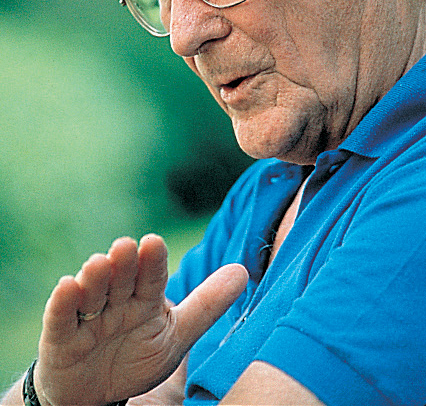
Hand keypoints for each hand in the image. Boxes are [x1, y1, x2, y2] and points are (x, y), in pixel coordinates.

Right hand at [34, 234, 247, 405]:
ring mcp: (87, 316)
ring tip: (99, 264)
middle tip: (126, 247)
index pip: (152, 276)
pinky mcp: (60, 336)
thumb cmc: (137, 358)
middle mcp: (116, 300)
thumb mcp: (177, 335)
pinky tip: (67, 286)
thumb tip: (243, 271)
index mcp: (145, 298)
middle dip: (124, 263)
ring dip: (95, 278)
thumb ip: (208, 305)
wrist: (97, 395)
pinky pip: (60, 318)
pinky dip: (62, 303)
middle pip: (121, 278)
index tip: (154, 242)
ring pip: (91, 292)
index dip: (152, 260)